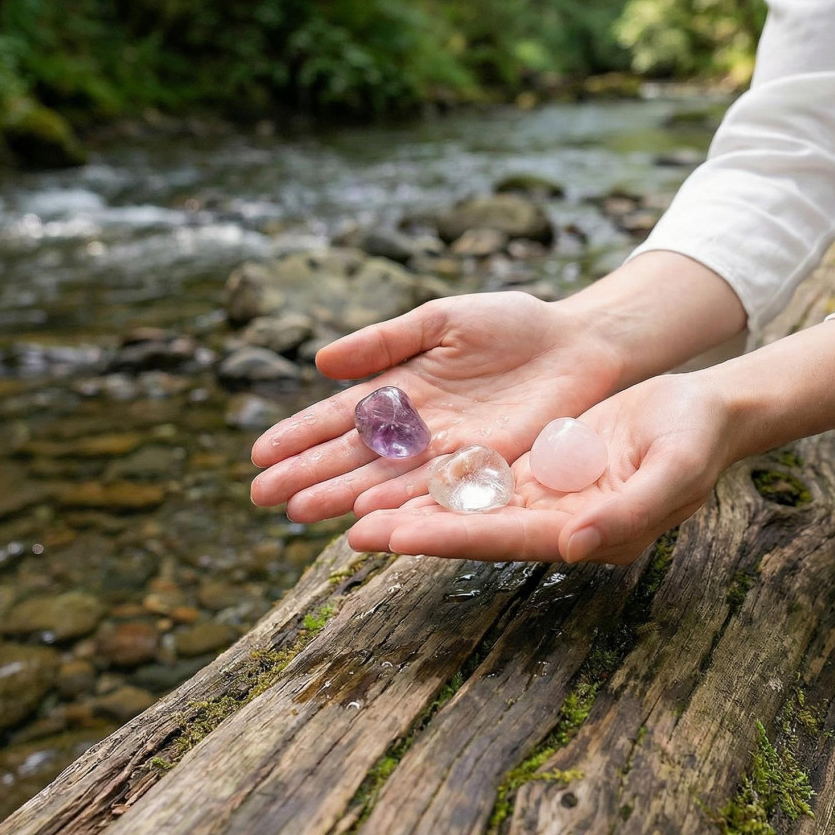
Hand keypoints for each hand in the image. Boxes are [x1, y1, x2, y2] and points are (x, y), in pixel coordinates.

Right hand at [249, 292, 624, 521]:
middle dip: (308, 475)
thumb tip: (320, 362)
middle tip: (262, 497)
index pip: (340, 417)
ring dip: (344, 496)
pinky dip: (403, 501)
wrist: (576, 343)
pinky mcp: (486, 467)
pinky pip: (438, 488)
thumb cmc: (511, 325)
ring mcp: (450, 452)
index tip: (259, 455)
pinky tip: (368, 513)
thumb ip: (384, 341)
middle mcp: (419, 429)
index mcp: (401, 390)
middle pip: (354, 456)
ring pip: (387, 479)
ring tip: (300, 512)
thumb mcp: (440, 320)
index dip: (300, 436)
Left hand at [345, 374, 733, 563]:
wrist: (700, 410)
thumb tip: (574, 546)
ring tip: (357, 505)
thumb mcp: (674, 472)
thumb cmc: (696, 440)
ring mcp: (543, 496)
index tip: (396, 536)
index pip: (507, 538)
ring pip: (468, 501)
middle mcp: (556, 523)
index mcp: (588, 534)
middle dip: (413, 528)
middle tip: (351, 530)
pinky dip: (440, 472)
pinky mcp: (536, 467)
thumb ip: (628, 512)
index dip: (450, 536)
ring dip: (415, 503)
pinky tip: (399, 467)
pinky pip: (481, 471)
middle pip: (474, 527)